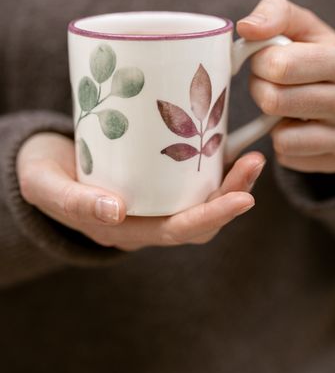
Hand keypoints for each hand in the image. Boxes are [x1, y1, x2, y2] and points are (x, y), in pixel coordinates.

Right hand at [16, 133, 264, 249]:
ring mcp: (155, 199)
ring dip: (230, 180)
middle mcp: (147, 219)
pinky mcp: (157, 177)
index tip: (243, 199)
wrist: (43, 164)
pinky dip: (214, 164)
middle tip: (254, 162)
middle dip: (233, 195)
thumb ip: (75, 201)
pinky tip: (227, 141)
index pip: (177, 231)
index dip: (212, 217)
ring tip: (251, 154)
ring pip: (201, 198)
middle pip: (200, 218)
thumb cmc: (43, 175)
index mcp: (126, 230)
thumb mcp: (47, 186)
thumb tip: (115, 211)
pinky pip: (192, 178)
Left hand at [237, 0, 334, 172]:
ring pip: (281, 137)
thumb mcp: (301, 25)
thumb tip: (246, 27)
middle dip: (261, 90)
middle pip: (274, 102)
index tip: (265, 61)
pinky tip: (298, 127)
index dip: (259, 63)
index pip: (278, 66)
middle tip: (271, 85)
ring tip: (286, 106)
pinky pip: (289, 158)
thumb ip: (274, 13)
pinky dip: (284, 143)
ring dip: (271, 122)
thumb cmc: (317, 54)